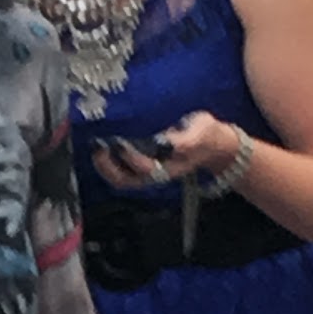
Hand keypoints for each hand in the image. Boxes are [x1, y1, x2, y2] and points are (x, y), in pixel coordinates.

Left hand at [92, 113, 239, 190]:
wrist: (215, 144)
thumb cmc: (207, 135)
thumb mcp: (201, 132)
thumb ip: (185, 139)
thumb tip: (165, 142)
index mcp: (170, 167)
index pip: (146, 169)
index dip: (131, 158)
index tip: (119, 143)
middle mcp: (157, 173)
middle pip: (128, 181)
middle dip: (109, 168)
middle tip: (98, 149)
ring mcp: (150, 171)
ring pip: (123, 179)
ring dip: (106, 167)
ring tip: (97, 150)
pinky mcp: (145, 165)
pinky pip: (123, 171)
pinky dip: (110, 163)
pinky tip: (104, 149)